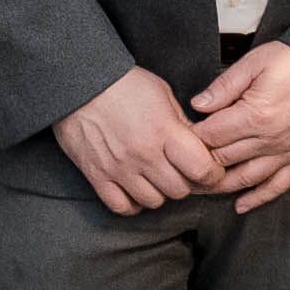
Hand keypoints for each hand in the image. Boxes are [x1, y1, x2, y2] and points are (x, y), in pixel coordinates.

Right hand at [52, 66, 220, 215]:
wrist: (77, 82)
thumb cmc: (122, 83)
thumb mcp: (162, 93)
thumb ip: (182, 123)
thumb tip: (200, 146)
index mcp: (164, 131)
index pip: (202, 169)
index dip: (212, 174)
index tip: (210, 170)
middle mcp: (143, 154)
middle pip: (180, 190)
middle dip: (186, 183)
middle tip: (182, 171)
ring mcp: (119, 168)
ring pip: (154, 202)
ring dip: (160, 192)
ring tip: (156, 177)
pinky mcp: (97, 175)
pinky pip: (122, 206)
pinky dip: (132, 203)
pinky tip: (135, 189)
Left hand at [189, 42, 289, 211]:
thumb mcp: (256, 62)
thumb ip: (225, 85)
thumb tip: (198, 105)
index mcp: (255, 115)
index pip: (211, 135)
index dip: (191, 137)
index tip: (180, 136)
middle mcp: (270, 140)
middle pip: (223, 159)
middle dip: (199, 162)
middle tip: (182, 163)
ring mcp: (286, 153)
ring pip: (245, 178)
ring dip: (220, 185)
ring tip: (201, 186)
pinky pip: (277, 186)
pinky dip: (257, 198)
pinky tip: (240, 205)